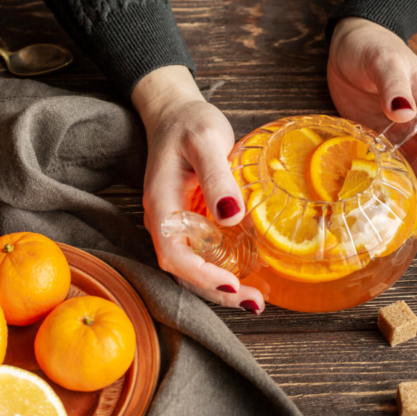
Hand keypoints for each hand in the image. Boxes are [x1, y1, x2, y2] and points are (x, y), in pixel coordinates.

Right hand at [132, 66, 263, 313]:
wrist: (175, 113)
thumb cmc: (189, 123)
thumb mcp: (206, 141)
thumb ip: (217, 177)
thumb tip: (232, 216)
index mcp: (162, 205)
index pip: (174, 254)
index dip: (202, 274)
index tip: (233, 283)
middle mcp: (163, 221)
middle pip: (183, 270)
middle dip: (216, 291)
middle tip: (254, 302)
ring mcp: (174, 224)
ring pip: (191, 267)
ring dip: (219, 287)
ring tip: (254, 299)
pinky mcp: (187, 222)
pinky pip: (200, 254)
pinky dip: (220, 270)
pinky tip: (245, 275)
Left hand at [328, 18, 416, 222]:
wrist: (347, 47)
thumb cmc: (371, 46)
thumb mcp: (384, 60)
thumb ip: (394, 85)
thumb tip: (403, 113)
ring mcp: (406, 141)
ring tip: (405, 219)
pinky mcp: (384, 148)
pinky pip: (397, 175)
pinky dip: (396, 192)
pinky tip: (384, 206)